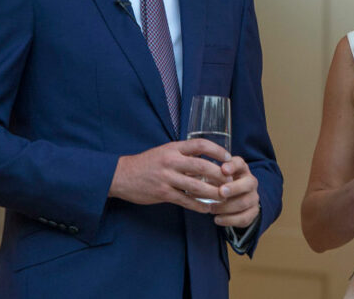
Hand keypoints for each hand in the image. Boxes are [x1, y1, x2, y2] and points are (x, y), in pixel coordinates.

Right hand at [109, 139, 230, 213]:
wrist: (122, 175)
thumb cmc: (147, 163)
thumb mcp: (165, 152)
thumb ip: (184, 156)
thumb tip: (207, 161)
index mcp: (174, 148)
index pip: (200, 144)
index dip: (217, 150)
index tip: (229, 158)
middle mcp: (171, 161)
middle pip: (202, 166)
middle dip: (219, 175)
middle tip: (230, 181)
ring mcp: (167, 178)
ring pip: (196, 186)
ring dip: (213, 192)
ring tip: (224, 197)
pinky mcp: (162, 193)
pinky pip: (185, 200)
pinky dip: (198, 205)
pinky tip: (207, 208)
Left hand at [210, 157, 259, 228]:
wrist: (235, 199)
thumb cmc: (221, 183)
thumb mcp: (215, 176)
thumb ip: (206, 175)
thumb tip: (191, 175)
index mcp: (241, 169)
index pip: (240, 164)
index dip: (233, 166)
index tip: (223, 169)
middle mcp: (251, 181)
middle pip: (248, 183)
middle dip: (234, 188)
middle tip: (221, 192)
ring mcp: (253, 197)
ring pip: (244, 202)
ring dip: (226, 207)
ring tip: (211, 208)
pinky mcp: (253, 212)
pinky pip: (244, 218)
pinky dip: (229, 220)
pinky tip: (217, 219)